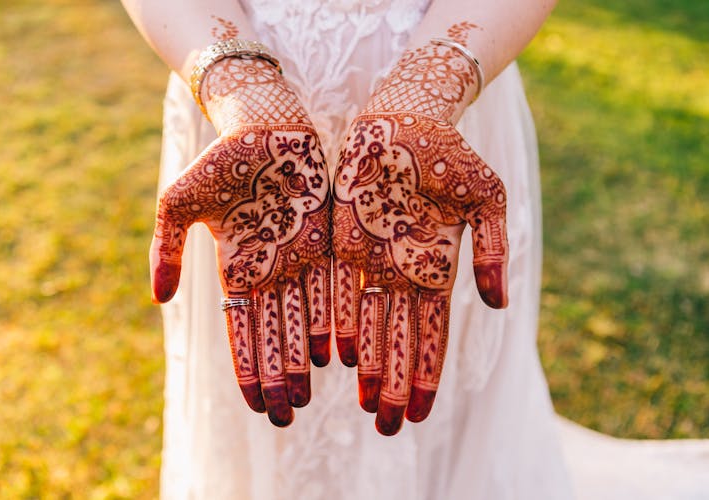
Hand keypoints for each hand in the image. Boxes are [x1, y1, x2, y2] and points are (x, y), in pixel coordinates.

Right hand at [150, 58, 331, 426]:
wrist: (266, 124)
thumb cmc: (219, 161)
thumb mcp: (179, 203)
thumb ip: (166, 250)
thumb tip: (158, 301)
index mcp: (238, 266)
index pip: (243, 329)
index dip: (249, 367)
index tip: (256, 405)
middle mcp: (272, 268)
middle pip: (277, 332)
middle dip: (279, 374)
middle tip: (287, 416)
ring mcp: (302, 256)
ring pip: (308, 316)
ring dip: (308, 356)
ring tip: (311, 394)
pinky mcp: (329, 238)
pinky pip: (334, 285)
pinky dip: (336, 317)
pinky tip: (341, 352)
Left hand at [332, 40, 507, 434]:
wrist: (405, 119)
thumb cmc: (450, 156)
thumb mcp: (486, 198)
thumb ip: (491, 250)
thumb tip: (499, 303)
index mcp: (437, 268)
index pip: (433, 334)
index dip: (427, 373)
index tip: (422, 412)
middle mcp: (402, 272)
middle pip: (398, 339)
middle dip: (395, 384)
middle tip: (389, 427)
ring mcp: (371, 259)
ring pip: (367, 323)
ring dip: (368, 364)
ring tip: (365, 404)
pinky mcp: (342, 240)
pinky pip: (338, 288)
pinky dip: (337, 321)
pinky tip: (335, 356)